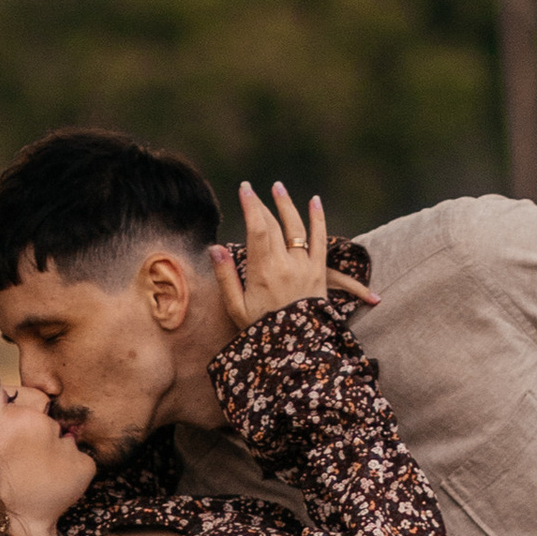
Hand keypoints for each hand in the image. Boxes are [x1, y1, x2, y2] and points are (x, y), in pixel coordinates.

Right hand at [211, 180, 375, 329]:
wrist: (298, 347)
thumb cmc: (262, 328)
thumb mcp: (236, 307)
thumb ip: (225, 276)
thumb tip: (215, 248)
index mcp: (263, 271)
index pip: (257, 229)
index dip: (251, 206)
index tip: (244, 189)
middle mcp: (286, 265)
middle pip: (275, 225)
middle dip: (262, 204)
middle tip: (252, 190)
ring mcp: (306, 267)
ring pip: (297, 227)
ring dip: (287, 205)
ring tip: (278, 187)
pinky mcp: (320, 271)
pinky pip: (321, 239)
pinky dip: (318, 219)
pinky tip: (315, 201)